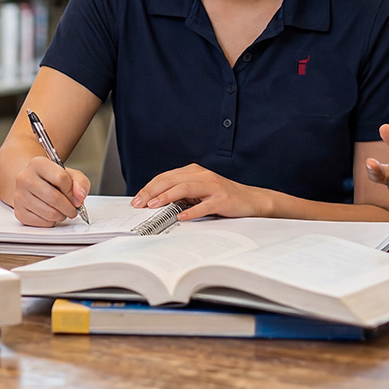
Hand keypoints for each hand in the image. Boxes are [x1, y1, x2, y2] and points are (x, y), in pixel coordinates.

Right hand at [10, 156, 90, 226]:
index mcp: (38, 164)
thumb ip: (80, 183)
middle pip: (54, 198)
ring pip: (49, 213)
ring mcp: (19, 196)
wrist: (33, 183)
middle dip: (69, 207)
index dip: (72, 191)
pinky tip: (51, 214)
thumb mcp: (70, 174)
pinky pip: (42, 223)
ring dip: (62, 215)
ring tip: (62, 211)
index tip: (75, 196)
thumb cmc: (52, 179)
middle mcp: (25, 178)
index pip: (60, 178)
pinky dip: (52, 221)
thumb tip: (80, 197)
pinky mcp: (19, 212)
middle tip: (73, 209)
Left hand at [133, 164, 273, 219]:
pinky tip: (181, 216)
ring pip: (185, 188)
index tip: (137, 199)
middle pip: (171, 180)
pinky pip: (204, 205)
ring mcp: (213, 187)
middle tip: (139, 203)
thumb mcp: (199, 191)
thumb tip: (155, 202)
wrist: (250, 200)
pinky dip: (191, 211)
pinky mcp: (222, 199)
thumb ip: (181, 193)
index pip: (166, 177)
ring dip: (167, 197)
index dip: (149, 187)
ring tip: (154, 206)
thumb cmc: (222, 196)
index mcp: (194, 172)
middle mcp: (202, 175)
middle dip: (152, 192)